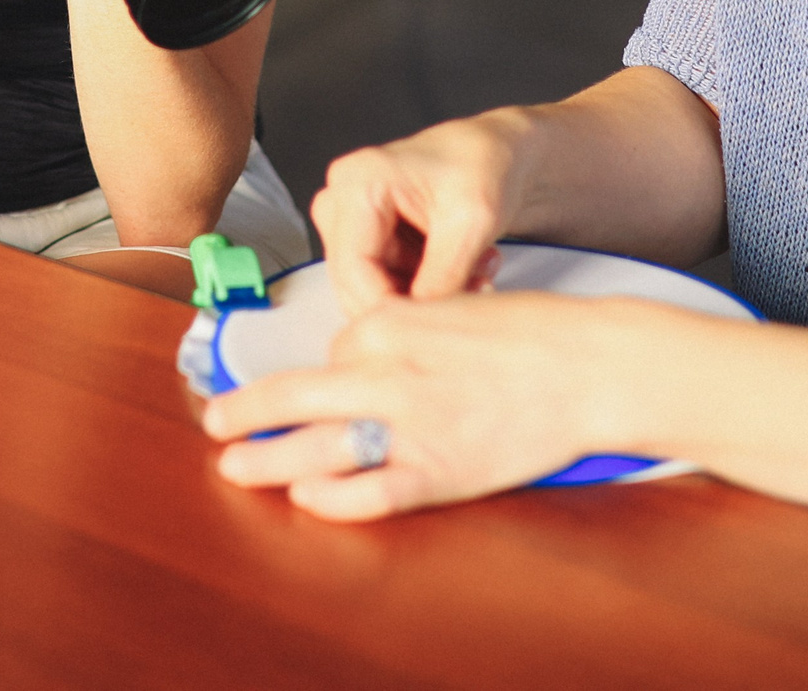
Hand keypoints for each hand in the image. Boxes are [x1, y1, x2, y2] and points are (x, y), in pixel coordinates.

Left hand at [204, 291, 645, 519]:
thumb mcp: (451, 308)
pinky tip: (308, 498)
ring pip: (318, 447)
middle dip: (247, 412)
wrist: (590, 364)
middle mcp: (388, 371)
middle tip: (217, 422)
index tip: (312, 389)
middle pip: (295, 395)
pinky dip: (332, 498)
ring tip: (236, 467)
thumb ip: (403, 334)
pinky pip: (369, 491)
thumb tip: (361, 360)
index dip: (328, 375)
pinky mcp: (437, 471)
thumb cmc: (531, 334)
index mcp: (390, 323)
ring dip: (269, 460)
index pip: (333, 353)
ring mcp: (409, 425)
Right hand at [309, 115, 526, 317]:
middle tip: (474, 289)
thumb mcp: (472, 221)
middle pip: (357, 284)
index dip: (392, 307)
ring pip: (373, 290)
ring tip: (478, 272)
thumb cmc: (485, 164)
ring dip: (426, 295)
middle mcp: (341, 200)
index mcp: (357, 182)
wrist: (497, 152)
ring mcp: (349, 220)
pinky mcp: (365, 237)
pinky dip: (425, 288)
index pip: (354, 271)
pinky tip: (463, 269)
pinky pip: (384, 284)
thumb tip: (418, 324)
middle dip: (414, 301)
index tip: (438, 321)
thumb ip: (441, 276)